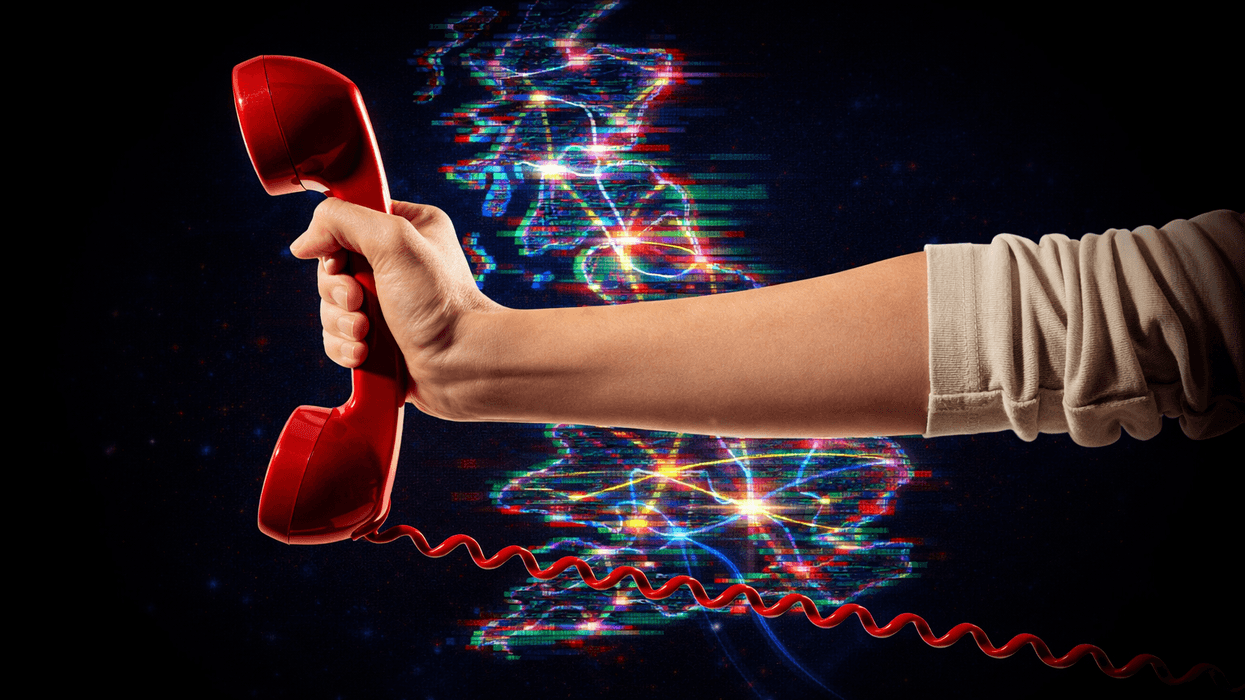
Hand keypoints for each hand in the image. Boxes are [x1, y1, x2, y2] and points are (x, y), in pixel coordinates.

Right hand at [289, 198, 504, 418]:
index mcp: (407, 228)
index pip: (347, 223)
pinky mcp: (380, 341)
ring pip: (332, 308)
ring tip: (367, 334)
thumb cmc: (441, 302)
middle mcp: (397, 264)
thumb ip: (342, 221)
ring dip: (341, 323)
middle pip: (331, 269)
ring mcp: (387, 305)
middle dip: (337, 292)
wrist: (464, 364)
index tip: (342, 264)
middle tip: (359, 303)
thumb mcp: (394, 240)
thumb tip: (304, 243)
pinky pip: (339, 339)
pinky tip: (364, 354)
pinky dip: (345, 347)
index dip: (334, 246)